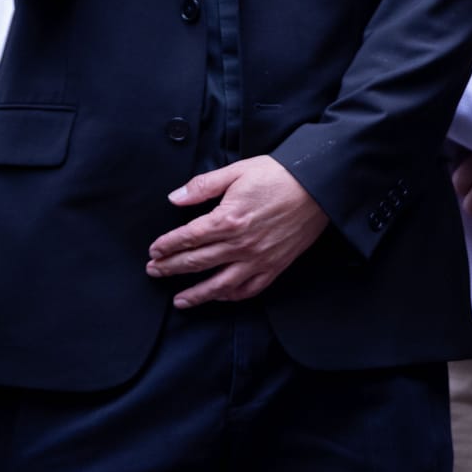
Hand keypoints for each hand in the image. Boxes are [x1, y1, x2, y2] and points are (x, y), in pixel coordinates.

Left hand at [146, 156, 327, 308]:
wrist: (318, 185)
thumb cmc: (278, 175)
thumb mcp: (237, 171)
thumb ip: (203, 186)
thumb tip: (174, 198)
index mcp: (227, 219)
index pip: (187, 238)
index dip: (167, 246)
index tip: (154, 250)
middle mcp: (240, 244)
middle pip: (197, 262)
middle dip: (171, 268)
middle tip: (154, 272)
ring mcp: (258, 259)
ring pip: (219, 285)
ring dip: (196, 295)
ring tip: (179, 300)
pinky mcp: (275, 266)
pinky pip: (248, 289)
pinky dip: (231, 296)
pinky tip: (219, 296)